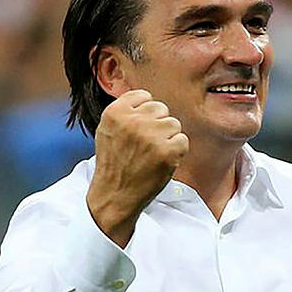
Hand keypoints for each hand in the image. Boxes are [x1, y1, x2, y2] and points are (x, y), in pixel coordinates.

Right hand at [86, 89, 187, 246]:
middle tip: (145, 146)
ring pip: (174, 124)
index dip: (145, 114)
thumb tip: (148, 98)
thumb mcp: (108, 130)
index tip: (138, 130)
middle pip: (161, 108)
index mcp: (115, 112)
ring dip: (168, 138)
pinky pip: (183, 140)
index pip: (144, 96)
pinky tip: (161, 162)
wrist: (115, 195)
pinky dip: (176, 152)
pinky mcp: (167, 151)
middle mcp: (133, 121)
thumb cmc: (114, 163)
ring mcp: (151, 136)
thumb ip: (126, 111)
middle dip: (157, 125)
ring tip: (152, 154)